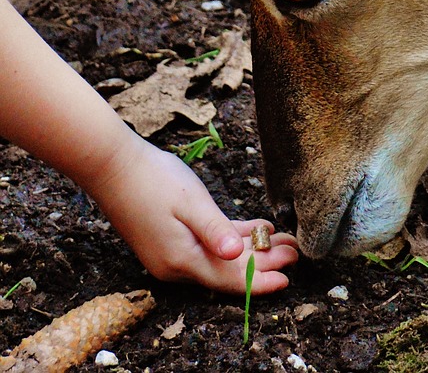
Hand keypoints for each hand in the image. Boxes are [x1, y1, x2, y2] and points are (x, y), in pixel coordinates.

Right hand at [88, 135, 298, 293]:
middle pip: (228, 271)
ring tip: (285, 240)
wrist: (111, 166)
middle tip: (297, 252)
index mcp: (182, 260)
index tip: (288, 278)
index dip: (260, 281)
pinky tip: (258, 229)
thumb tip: (235, 255)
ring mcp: (172, 254)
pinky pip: (209, 246)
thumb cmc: (152, 180)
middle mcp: (176, 265)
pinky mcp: (171, 240)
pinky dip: (233, 238)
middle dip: (264, 263)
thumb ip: (215, 230)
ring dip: (252, 250)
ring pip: (221, 258)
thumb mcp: (191, 203)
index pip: (228, 280)